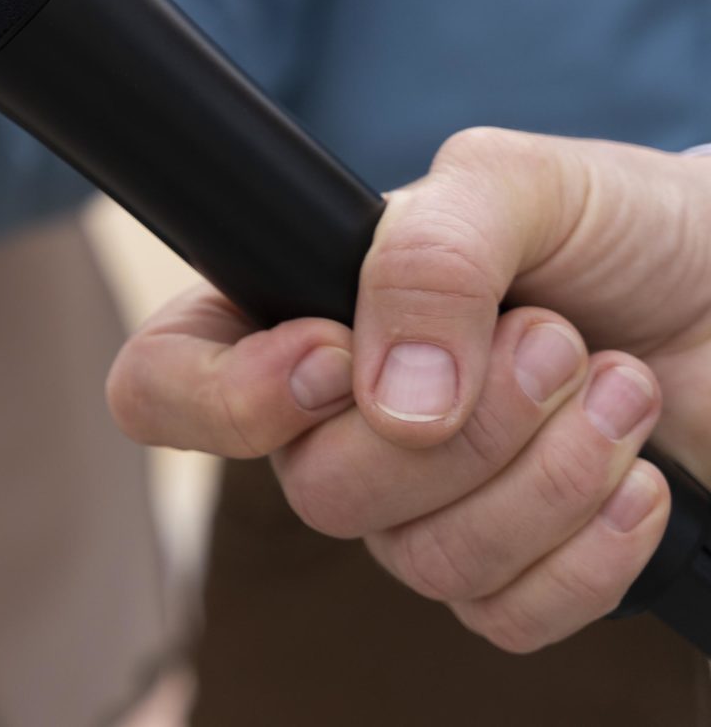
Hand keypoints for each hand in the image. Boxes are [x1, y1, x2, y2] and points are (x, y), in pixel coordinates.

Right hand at [107, 128, 710, 653]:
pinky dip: (591, 550)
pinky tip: (638, 472)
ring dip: (548, 471)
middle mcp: (339, 423)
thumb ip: (428, 260)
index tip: (338, 356)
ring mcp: (426, 507)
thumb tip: (395, 406)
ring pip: (424, 563)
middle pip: (321, 492)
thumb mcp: (514, 183)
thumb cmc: (617, 222)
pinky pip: (508, 618)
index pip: (163, 386)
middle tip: (556, 337)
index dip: (227, 399)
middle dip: (468, 423)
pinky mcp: (519, 570)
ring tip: (617, 378)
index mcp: (293, 314)